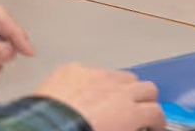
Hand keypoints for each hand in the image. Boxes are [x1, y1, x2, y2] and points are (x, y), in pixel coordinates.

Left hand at [34, 63, 163, 130]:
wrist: (38, 130)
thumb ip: (123, 128)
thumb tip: (128, 127)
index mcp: (129, 113)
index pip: (156, 113)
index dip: (157, 122)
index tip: (152, 127)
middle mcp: (119, 90)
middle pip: (147, 88)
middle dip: (145, 100)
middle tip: (135, 112)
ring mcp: (96, 75)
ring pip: (122, 76)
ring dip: (122, 88)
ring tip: (109, 100)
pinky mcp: (73, 69)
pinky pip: (90, 72)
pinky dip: (90, 82)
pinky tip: (77, 95)